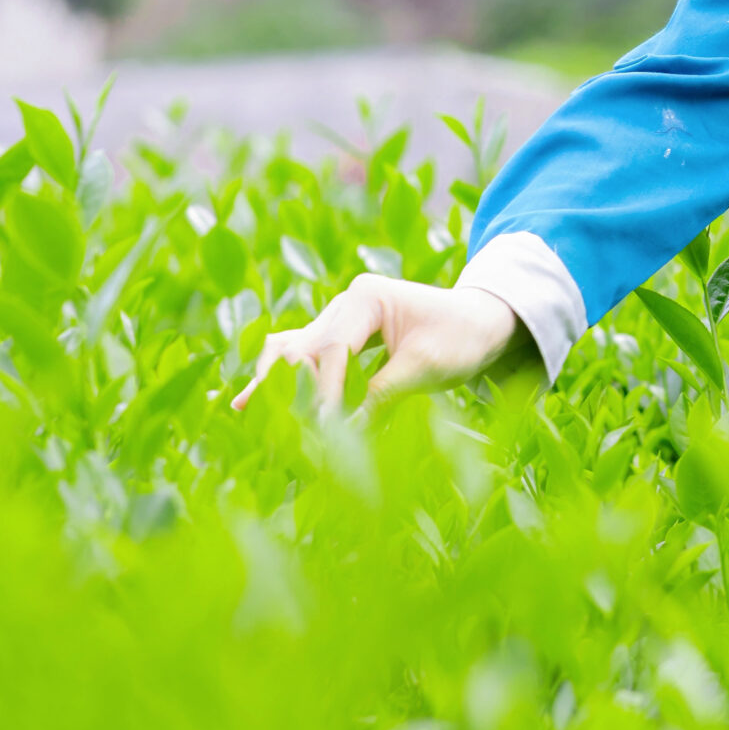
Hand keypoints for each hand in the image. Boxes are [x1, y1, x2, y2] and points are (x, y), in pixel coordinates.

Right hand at [231, 275, 529, 414]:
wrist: (483, 321)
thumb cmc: (461, 337)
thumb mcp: (426, 366)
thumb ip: (382, 394)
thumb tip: (342, 432)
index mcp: (366, 297)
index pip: (332, 349)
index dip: (325, 392)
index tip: (321, 429)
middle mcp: (345, 303)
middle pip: (300, 345)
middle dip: (285, 386)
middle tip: (266, 426)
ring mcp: (339, 319)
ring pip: (293, 349)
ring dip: (275, 382)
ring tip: (245, 413)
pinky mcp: (341, 337)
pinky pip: (305, 357)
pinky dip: (286, 380)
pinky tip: (254, 404)